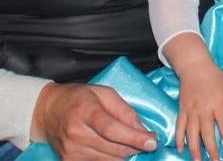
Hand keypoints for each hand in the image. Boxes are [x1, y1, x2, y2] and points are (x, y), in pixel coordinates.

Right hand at [31, 82, 156, 159]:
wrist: (48, 111)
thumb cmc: (79, 98)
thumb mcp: (104, 92)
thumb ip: (124, 110)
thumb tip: (141, 129)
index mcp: (85, 110)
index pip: (112, 129)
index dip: (134, 137)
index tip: (152, 141)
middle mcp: (76, 133)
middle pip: (113, 148)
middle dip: (134, 146)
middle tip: (145, 140)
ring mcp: (71, 151)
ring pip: (109, 160)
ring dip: (124, 154)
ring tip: (129, 142)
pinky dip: (111, 159)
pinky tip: (115, 149)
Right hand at [175, 59, 222, 160]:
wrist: (194, 66)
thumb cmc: (214, 76)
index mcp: (218, 103)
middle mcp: (204, 108)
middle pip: (207, 133)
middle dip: (211, 149)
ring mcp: (191, 110)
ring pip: (192, 133)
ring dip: (194, 148)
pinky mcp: (182, 109)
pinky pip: (180, 126)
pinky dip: (179, 138)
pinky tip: (180, 149)